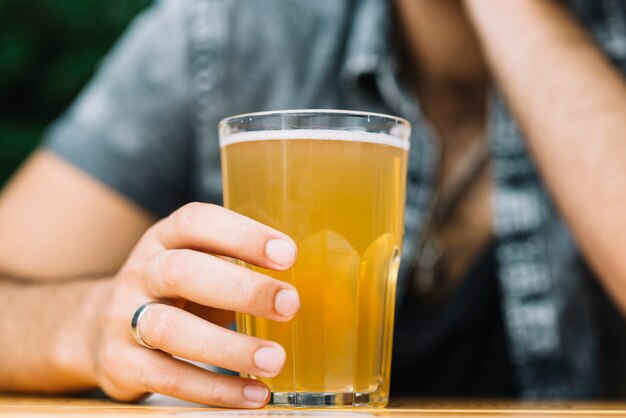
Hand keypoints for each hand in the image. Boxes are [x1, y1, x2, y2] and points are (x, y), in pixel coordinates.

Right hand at [90, 203, 298, 406]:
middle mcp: (141, 271)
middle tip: (290, 304)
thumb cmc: (172, 291)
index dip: (242, 235)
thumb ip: (236, 267)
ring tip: (274, 360)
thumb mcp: (196, 264)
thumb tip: (312, 282)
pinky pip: (168, 377)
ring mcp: (124, 317)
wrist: (97, 326)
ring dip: (228, 347)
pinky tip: (253, 395)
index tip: (288, 254)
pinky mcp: (120, 362)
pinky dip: (215, 390)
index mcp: (164, 239)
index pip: (197, 223)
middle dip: (240, 288)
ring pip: (170, 328)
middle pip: (182, 272)